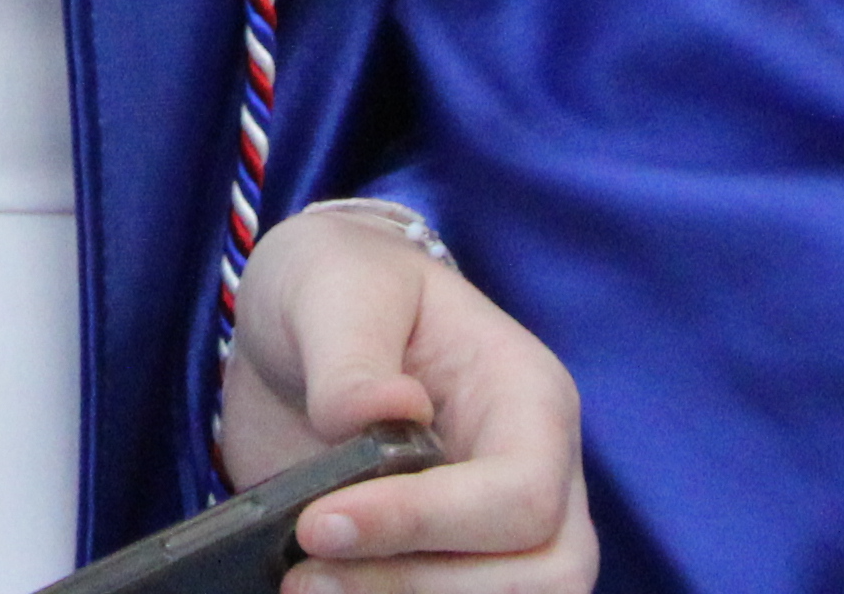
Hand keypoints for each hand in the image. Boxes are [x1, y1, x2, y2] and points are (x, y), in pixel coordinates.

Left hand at [218, 204, 593, 588]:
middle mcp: (537, 477)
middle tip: (308, 571)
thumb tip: (387, 412)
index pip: (521, 494)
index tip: (322, 522)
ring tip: (306, 586)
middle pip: (541, 577)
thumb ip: (352, 356)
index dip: (428, 522)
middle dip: (422, 587)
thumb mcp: (331, 285)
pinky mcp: (452, 563)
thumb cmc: (336, 281)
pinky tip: (328, 592)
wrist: (302, 323)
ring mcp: (499, 532)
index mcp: (529, 399)